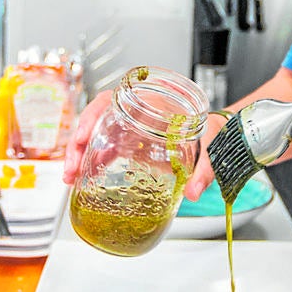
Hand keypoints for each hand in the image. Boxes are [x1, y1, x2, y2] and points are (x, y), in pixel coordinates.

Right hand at [63, 93, 228, 201]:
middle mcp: (136, 113)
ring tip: (70, 177)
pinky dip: (90, 164)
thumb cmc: (214, 130)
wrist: (221, 134)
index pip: (112, 99)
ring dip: (79, 156)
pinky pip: (103, 149)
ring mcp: (132, 129)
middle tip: (71, 168)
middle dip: (78, 143)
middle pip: (95, 120)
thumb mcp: (212, 145)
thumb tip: (194, 191)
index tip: (83, 136)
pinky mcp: (131, 145)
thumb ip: (205, 168)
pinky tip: (83, 179)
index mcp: (151, 102)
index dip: (92, 116)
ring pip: (94, 135)